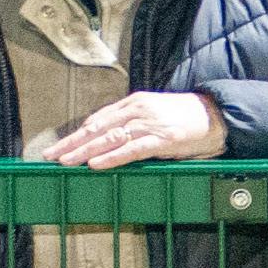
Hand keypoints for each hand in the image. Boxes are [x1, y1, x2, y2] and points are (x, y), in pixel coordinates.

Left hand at [48, 90, 225, 169]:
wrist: (215, 116)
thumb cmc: (183, 118)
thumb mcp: (153, 115)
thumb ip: (130, 124)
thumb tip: (106, 139)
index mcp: (133, 103)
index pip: (97, 119)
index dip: (76, 134)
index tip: (59, 146)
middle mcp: (137, 111)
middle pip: (97, 128)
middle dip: (72, 143)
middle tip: (51, 156)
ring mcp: (149, 124)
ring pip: (110, 138)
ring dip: (85, 151)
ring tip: (66, 161)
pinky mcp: (162, 139)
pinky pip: (132, 150)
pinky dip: (111, 157)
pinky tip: (96, 164)